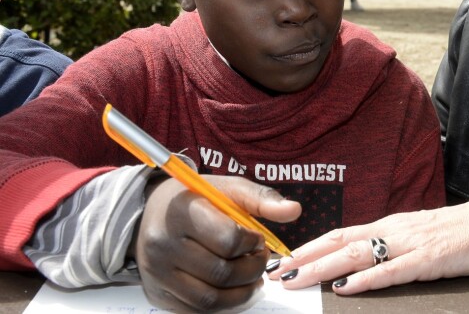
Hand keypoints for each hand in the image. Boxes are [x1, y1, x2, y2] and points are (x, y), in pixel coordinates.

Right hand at [134, 175, 300, 311]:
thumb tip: (294, 211)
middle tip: (260, 259)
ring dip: (242, 292)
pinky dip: (223, 305)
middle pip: (221, 272)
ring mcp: (158, 273)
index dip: (251, 242)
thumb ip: (260, 198)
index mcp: (182, 210)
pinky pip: (196, 311)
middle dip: (252, 269)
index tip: (257, 238)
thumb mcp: (227, 188)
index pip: (227, 238)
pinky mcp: (158, 294)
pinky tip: (233, 289)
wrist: (151, 213)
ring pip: (210, 299)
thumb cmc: (196, 198)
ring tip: (252, 277)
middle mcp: (163, 244)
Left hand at [269, 195, 468, 294]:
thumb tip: (362, 257)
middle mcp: (391, 230)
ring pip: (356, 255)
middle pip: (339, 243)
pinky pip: (391, 271)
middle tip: (279, 272)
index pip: (340, 234)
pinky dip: (365, 280)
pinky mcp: (428, 260)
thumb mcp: (414, 233)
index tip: (287, 259)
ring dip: (323, 267)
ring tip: (298, 278)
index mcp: (387, 225)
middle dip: (306, 258)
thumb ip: (389, 243)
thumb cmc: (455, 231)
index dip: (311, 246)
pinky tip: (346, 288)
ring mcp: (408, 244)